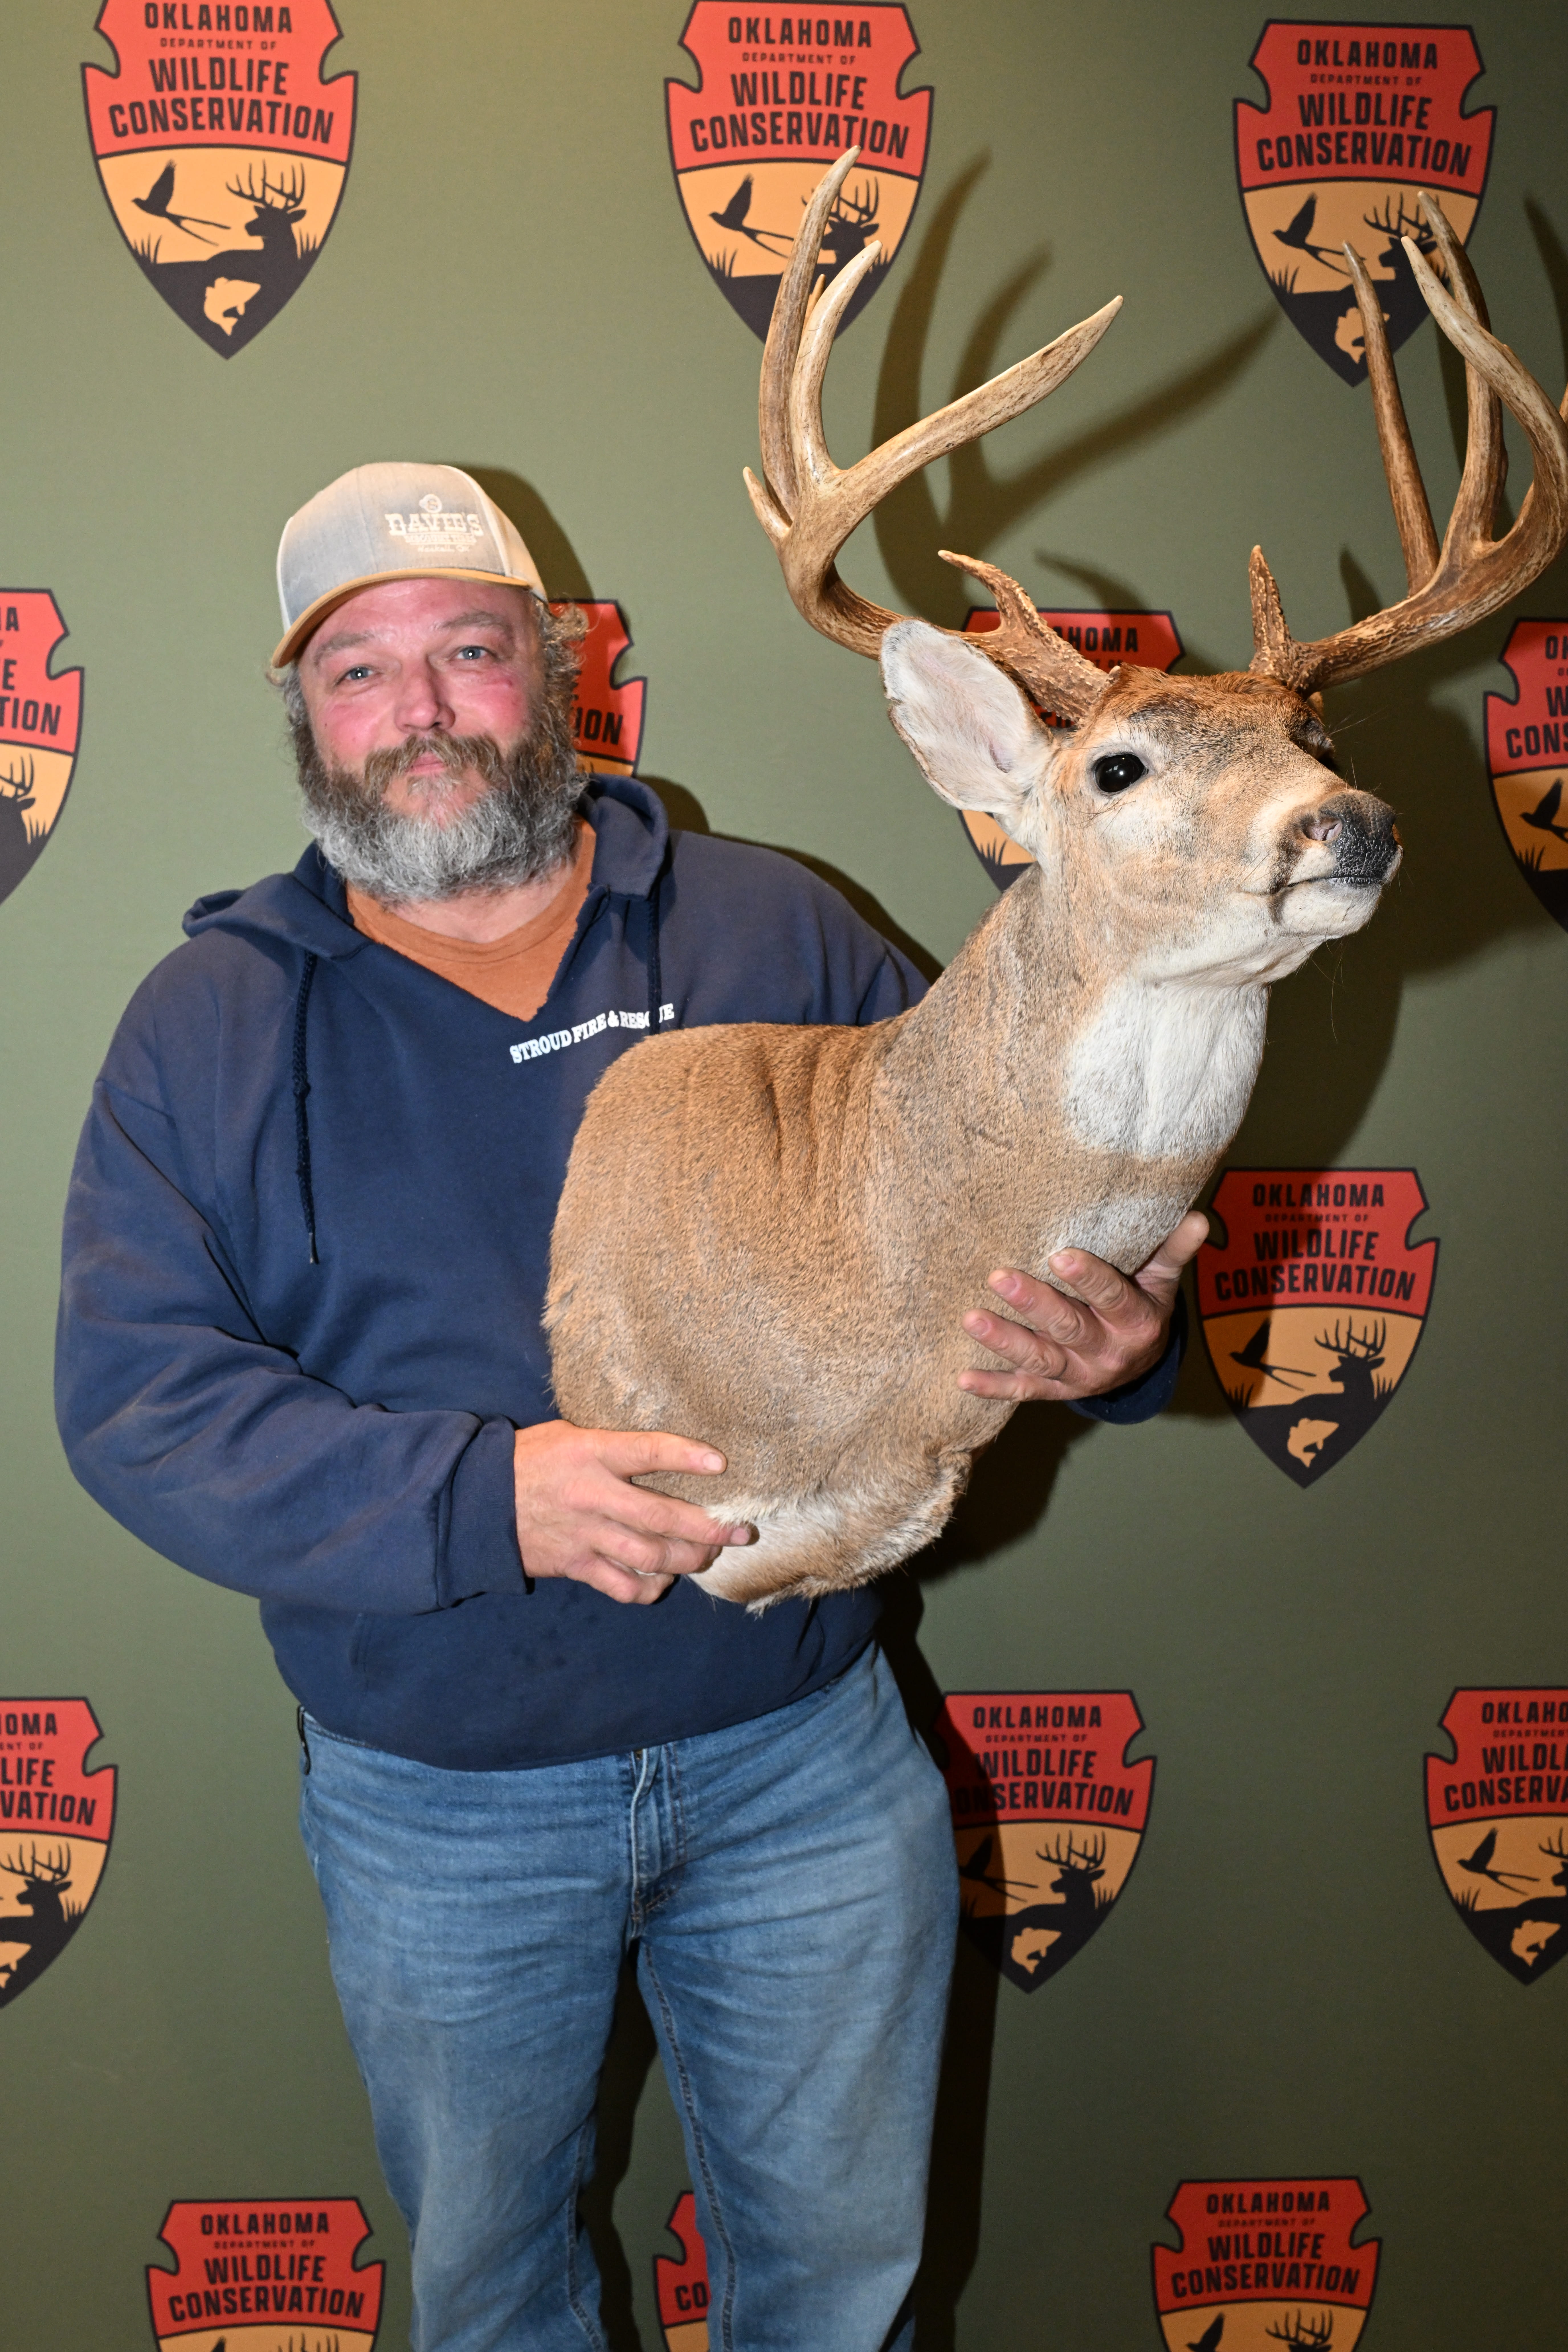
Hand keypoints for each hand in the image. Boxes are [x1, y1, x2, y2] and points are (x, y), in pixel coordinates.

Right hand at [512, 1420, 754, 1605]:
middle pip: (661, 1517)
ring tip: (711, 1555)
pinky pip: (623, 1586)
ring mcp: (585, 1535)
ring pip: (650, 1556)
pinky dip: (650, 1587)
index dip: (686, 1456)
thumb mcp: (570, 1435)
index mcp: (592, 1453)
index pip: (647, 1452)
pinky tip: (664, 1579)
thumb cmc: (529, 1459)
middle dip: (709, 1528)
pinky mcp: (576, 1565)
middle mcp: (593, 1496)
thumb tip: (662, 1452)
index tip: (721, 1462)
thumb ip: (614, 1446)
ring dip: (689, 1559)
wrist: (476, 1500)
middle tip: (741, 1531)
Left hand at [957, 1210, 1207, 1404]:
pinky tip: (963, 1378)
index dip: (1089, 1279)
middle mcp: (1107, 1353)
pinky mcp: (1056, 1390)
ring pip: (1040, 1360)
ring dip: (1004, 1341)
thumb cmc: (1144, 1305)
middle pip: (1069, 1328)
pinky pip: (1024, 1390)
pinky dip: (994, 1387)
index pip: (1112, 1298)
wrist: (1141, 1364)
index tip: (1060, 1256)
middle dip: (1034, 1304)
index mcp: (1135, 1322)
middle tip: (999, 1277)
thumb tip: (1198, 1216)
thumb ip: (1172, 1251)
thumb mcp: (1162, 1281)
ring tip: (970, 1319)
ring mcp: (1079, 1375)